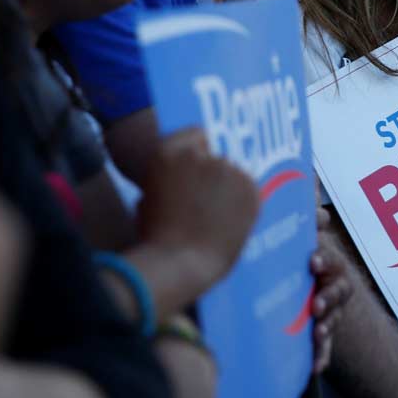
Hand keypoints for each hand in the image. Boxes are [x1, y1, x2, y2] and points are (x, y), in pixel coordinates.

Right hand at [137, 129, 260, 291]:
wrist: (180, 263)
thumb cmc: (157, 239)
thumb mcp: (149, 199)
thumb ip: (170, 179)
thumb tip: (184, 179)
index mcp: (169, 152)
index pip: (197, 134)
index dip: (200, 153)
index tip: (199, 172)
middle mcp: (200, 153)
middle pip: (217, 157)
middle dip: (214, 176)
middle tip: (205, 205)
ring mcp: (227, 168)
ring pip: (233, 175)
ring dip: (229, 191)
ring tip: (215, 221)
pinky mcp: (249, 185)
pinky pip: (248, 191)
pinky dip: (243, 204)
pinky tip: (229, 224)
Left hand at [310, 207, 353, 373]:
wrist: (304, 278)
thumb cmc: (298, 252)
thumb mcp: (297, 233)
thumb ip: (304, 212)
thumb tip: (306, 177)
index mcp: (325, 261)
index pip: (331, 259)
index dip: (325, 259)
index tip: (312, 261)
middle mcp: (331, 285)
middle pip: (338, 291)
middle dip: (329, 297)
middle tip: (315, 305)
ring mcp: (327, 309)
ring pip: (332, 319)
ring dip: (326, 327)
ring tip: (317, 336)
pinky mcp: (318, 331)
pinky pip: (323, 347)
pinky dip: (321, 357)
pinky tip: (315, 368)